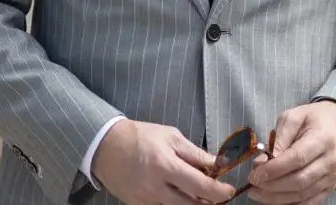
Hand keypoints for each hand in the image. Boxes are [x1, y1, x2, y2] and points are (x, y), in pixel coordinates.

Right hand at [92, 119, 236, 204]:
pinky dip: (174, 204)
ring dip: (193, 203)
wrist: (106, 145)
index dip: (220, 191)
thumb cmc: (141, 136)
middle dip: (209, 202)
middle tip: (216, 194)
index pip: (201, 186)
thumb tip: (218, 164)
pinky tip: (177, 195)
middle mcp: (156, 187)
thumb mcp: (171, 137)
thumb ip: (195, 153)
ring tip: (198, 194)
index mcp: (166, 165)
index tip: (229, 190)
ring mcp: (145, 199)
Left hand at [246, 102, 335, 204]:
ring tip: (257, 193)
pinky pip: (310, 202)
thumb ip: (278, 138)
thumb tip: (263, 161)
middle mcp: (330, 161)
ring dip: (277, 198)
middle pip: (299, 180)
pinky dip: (290, 204)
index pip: (297, 158)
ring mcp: (332, 177)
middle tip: (252, 184)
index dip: (274, 169)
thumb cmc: (312, 119)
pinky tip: (274, 200)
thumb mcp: (293, 117)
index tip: (255, 173)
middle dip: (272, 185)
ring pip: (303, 194)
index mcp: (322, 138)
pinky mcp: (330, 187)